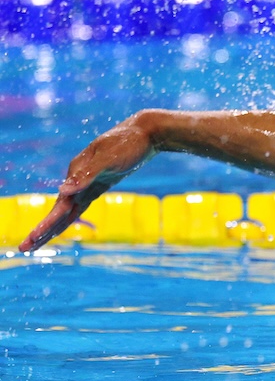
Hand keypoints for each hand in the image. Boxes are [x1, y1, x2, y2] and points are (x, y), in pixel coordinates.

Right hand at [19, 117, 156, 251]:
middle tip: (24, 248)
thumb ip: (86, 175)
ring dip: (54, 226)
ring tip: (38, 242)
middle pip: (58, 211)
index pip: (58, 207)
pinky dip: (71, 217)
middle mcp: (78, 179)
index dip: (46, 225)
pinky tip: (63, 225)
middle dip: (42, 231)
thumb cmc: (127, 144)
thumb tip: (62, 191)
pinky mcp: (99, 184)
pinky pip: (81, 205)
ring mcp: (88, 182)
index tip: (32, 239)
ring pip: (68, 210)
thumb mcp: (109, 159)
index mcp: (76, 173)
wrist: (145, 133)